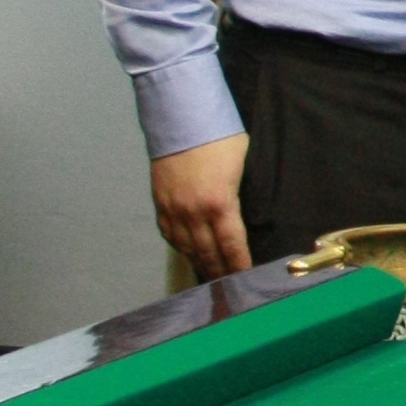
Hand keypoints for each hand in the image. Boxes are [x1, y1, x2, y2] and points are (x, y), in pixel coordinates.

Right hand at [153, 134, 252, 278]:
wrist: (182, 119)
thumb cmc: (220, 138)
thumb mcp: (243, 166)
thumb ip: (241, 196)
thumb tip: (246, 217)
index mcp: (219, 204)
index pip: (231, 245)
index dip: (238, 265)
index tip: (245, 278)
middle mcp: (194, 212)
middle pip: (208, 252)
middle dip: (220, 271)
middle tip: (229, 286)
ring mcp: (173, 209)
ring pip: (187, 247)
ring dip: (200, 263)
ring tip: (211, 276)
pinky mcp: (160, 203)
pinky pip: (170, 234)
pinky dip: (181, 247)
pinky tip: (189, 253)